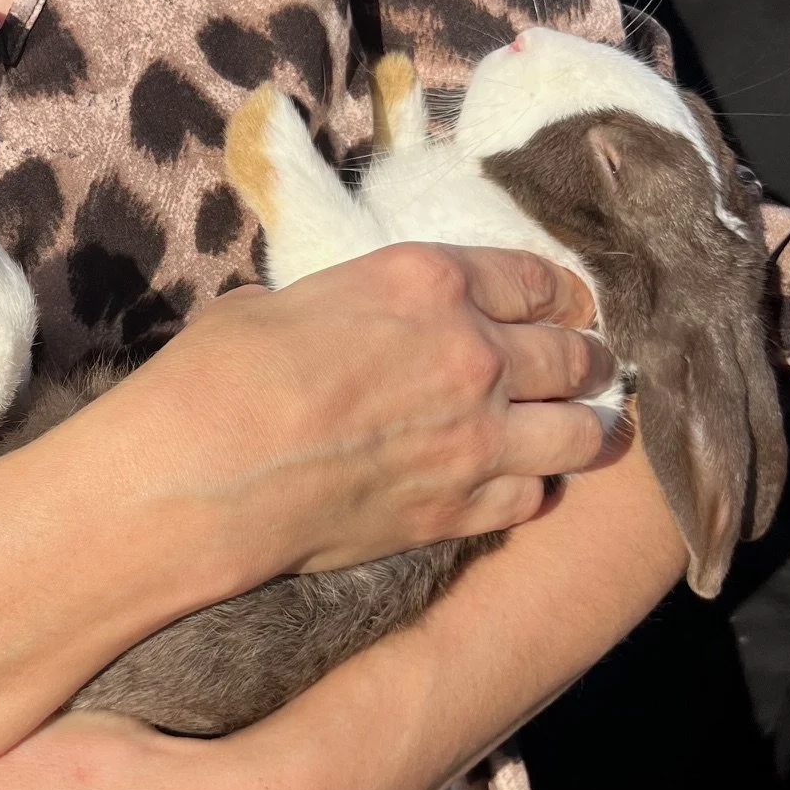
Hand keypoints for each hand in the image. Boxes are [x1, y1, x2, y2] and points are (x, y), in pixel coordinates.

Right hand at [104, 242, 614, 584]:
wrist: (202, 476)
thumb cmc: (218, 376)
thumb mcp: (284, 301)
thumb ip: (348, 305)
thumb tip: (343, 323)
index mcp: (428, 281)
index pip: (535, 279)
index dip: (559, 294)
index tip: (565, 306)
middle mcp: (472, 353)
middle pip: (574, 354)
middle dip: (586, 359)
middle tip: (586, 367)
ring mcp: (477, 438)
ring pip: (582, 433)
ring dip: (586, 427)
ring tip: (582, 428)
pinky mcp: (460, 510)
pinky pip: (536, 497)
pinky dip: (536, 488)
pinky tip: (523, 482)